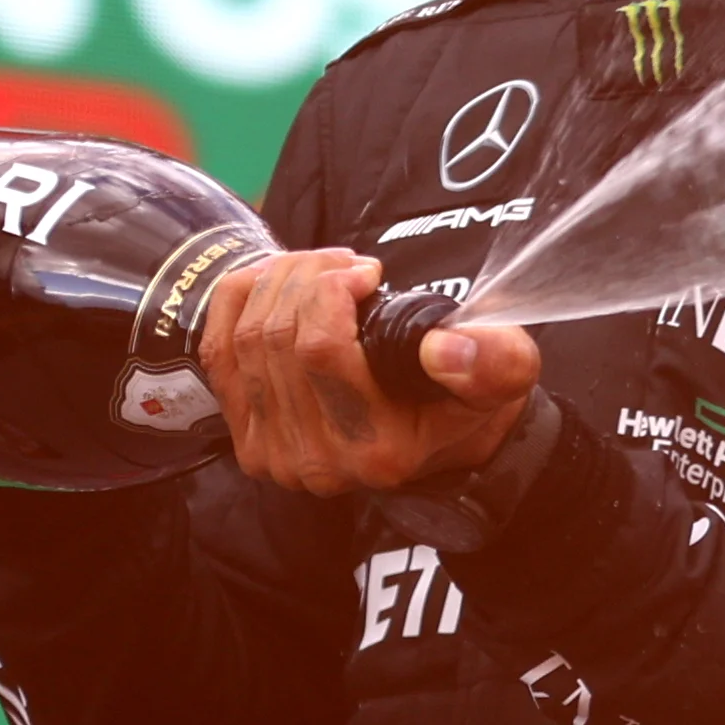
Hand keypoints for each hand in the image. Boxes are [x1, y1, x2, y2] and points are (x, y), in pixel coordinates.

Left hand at [200, 249, 541, 496]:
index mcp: (377, 449)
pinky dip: (237, 304)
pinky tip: (273, 283)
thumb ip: (492, 362)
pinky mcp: (249, 441)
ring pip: (244, 341)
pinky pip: (219, 355)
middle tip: (342, 262)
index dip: (331, 289)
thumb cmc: (467, 398)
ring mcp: (275, 457)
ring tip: (318, 271)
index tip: (367, 273)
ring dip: (276, 285)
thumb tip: (442, 348)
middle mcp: (317, 462)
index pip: (319, 348)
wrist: (440, 443)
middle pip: (275, 338)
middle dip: (304, 278)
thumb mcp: (506, 374)